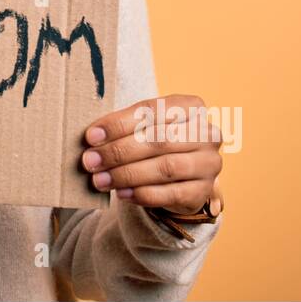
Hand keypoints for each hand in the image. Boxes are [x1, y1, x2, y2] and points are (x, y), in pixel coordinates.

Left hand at [78, 94, 222, 213]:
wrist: (181, 176)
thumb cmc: (157, 142)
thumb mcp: (145, 127)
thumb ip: (123, 128)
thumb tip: (92, 138)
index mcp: (192, 107)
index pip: (152, 110)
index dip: (119, 124)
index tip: (91, 136)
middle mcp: (207, 133)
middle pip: (159, 140)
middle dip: (119, 151)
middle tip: (91, 161)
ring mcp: (209, 164)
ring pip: (165, 168)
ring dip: (127, 175)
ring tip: (100, 179)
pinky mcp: (203, 191)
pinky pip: (170, 194)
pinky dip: (142, 194)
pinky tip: (121, 193)